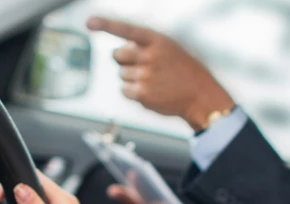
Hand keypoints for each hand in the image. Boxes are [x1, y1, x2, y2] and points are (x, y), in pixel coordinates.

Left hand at [86, 16, 234, 130]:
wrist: (200, 95)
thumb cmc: (184, 71)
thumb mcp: (169, 48)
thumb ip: (145, 46)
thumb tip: (121, 51)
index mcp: (156, 41)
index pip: (126, 30)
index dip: (106, 25)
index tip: (90, 22)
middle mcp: (149, 56)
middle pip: (117, 56)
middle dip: (124, 61)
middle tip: (142, 67)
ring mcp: (145, 75)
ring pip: (121, 74)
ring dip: (132, 78)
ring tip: (153, 81)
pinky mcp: (142, 93)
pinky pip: (124, 90)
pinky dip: (133, 92)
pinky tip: (150, 91)